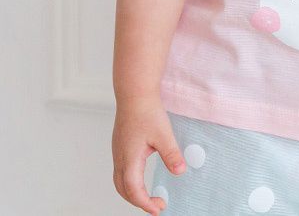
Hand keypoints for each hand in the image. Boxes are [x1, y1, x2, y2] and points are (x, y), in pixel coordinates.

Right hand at [112, 95, 186, 214]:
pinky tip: (141, 178)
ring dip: (132, 192)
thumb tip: (180, 171)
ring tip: (148, 196)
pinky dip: (129, 181)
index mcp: (129, 158)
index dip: (145, 203)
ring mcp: (118, 152)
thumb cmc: (147, 111)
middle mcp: (120, 158)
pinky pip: (120, 171)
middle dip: (138, 201)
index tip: (158, 209)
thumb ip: (171, 154)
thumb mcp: (164, 134)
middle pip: (123, 190)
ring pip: (119, 181)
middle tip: (156, 206)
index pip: (134, 190)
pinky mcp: (120, 147)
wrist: (134, 94)